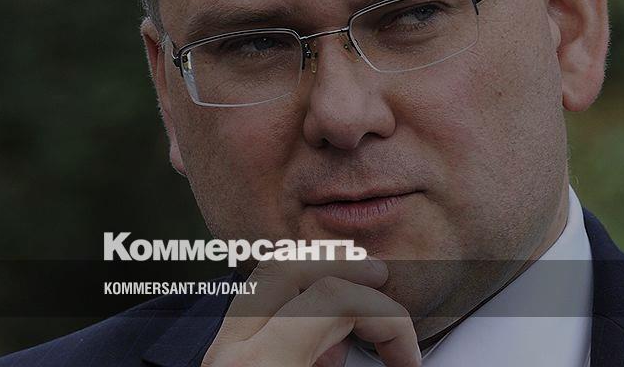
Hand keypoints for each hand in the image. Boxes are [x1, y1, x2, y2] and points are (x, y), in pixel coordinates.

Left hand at [201, 257, 420, 366]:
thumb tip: (394, 354)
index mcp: (259, 365)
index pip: (333, 300)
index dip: (387, 320)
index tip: (406, 355)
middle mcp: (228, 353)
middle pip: (286, 269)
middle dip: (341, 266)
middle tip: (380, 282)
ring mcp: (217, 357)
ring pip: (262, 284)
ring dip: (313, 282)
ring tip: (352, 311)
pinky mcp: (218, 365)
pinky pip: (252, 314)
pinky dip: (289, 309)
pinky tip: (317, 343)